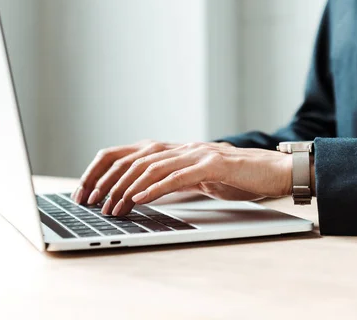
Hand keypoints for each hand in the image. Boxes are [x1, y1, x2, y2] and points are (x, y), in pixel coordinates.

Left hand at [73, 141, 292, 216]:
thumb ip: (169, 180)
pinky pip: (178, 176)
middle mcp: (180, 147)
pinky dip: (156, 188)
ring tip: (113, 208)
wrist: (272, 170)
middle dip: (106, 181)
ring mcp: (196, 153)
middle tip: (91, 202)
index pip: (125, 153)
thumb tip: (139, 194)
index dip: (100, 170)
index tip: (84, 191)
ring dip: (127, 189)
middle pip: (131, 158)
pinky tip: (140, 199)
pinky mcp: (213, 164)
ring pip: (151, 166)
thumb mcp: (194, 178)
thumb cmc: (234, 177)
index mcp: (172, 150)